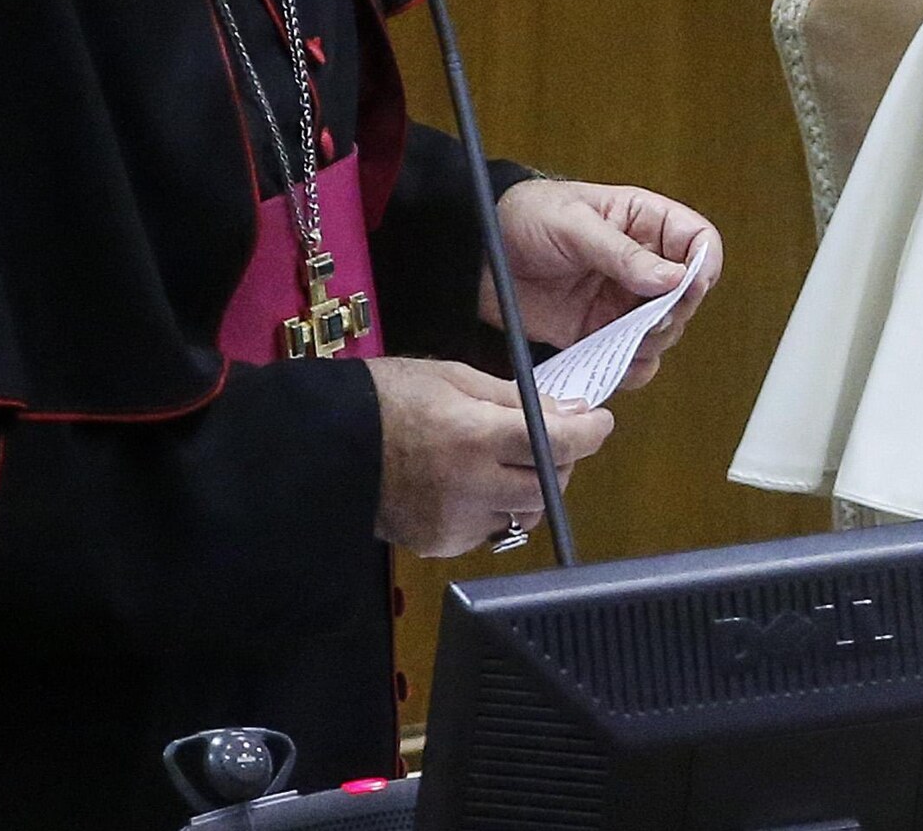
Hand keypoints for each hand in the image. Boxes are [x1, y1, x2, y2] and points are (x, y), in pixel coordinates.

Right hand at [368, 356, 614, 556]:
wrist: (324, 446)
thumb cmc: (388, 398)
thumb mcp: (455, 378)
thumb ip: (518, 398)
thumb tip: (572, 410)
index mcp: (474, 437)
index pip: (558, 444)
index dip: (589, 433)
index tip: (598, 423)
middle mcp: (469, 487)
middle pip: (549, 485)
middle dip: (561, 461)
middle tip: (551, 438)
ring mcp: (455, 522)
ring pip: (523, 514)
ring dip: (529, 489)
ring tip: (506, 462)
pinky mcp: (440, 544)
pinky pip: (489, 530)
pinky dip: (493, 508)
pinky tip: (471, 485)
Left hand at [487, 179, 722, 390]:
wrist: (476, 252)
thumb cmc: (525, 216)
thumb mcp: (574, 224)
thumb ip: (622, 253)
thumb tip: (672, 278)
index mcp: (644, 222)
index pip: (699, 242)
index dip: (702, 266)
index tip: (686, 287)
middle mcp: (642, 264)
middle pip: (688, 295)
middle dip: (673, 313)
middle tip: (648, 321)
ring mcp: (622, 301)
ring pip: (664, 332)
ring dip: (651, 344)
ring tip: (622, 340)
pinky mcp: (599, 331)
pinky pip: (631, 358)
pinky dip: (628, 368)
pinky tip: (612, 364)